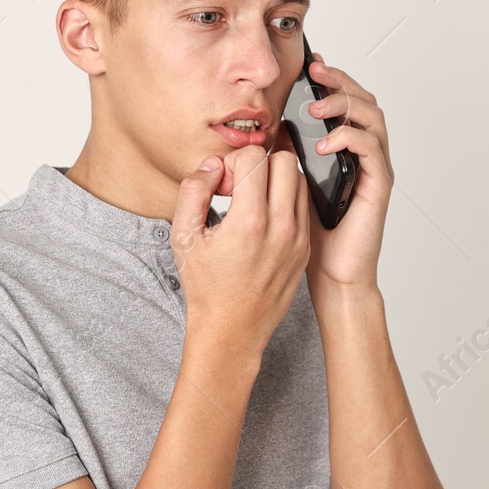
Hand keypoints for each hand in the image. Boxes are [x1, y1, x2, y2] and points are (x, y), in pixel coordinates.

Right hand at [171, 145, 309, 356]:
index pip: (255, 157)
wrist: (232, 330)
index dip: (233, 163)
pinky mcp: (305, 248)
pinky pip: (304, 206)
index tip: (222, 186)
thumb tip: (213, 165)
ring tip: (253, 202)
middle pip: (286, 160)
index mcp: (249, 223)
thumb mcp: (183, 237)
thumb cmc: (206, 288)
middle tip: (240, 187)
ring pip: (301, 180)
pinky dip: (286, 201)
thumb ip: (193, 191)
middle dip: (259, 165)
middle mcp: (281, 228)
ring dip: (276, 180)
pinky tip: (264, 219)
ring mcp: (298, 239)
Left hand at [274, 54, 393, 296]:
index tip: (310, 65)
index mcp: (346, 149)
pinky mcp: (378, 185)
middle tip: (315, 73)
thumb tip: (272, 124)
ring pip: (373, 117)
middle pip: (364, 100)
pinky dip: (349, 138)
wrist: (331, 272)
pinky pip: (371, 149)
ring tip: (316, 108)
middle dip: (340, 81)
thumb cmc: (313, 232)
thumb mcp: (292, 181)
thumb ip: (290, 153)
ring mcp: (374, 168)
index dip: (332, 79)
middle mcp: (365, 154)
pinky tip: (325, 143)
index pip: (346, 102)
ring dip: (345, 105)